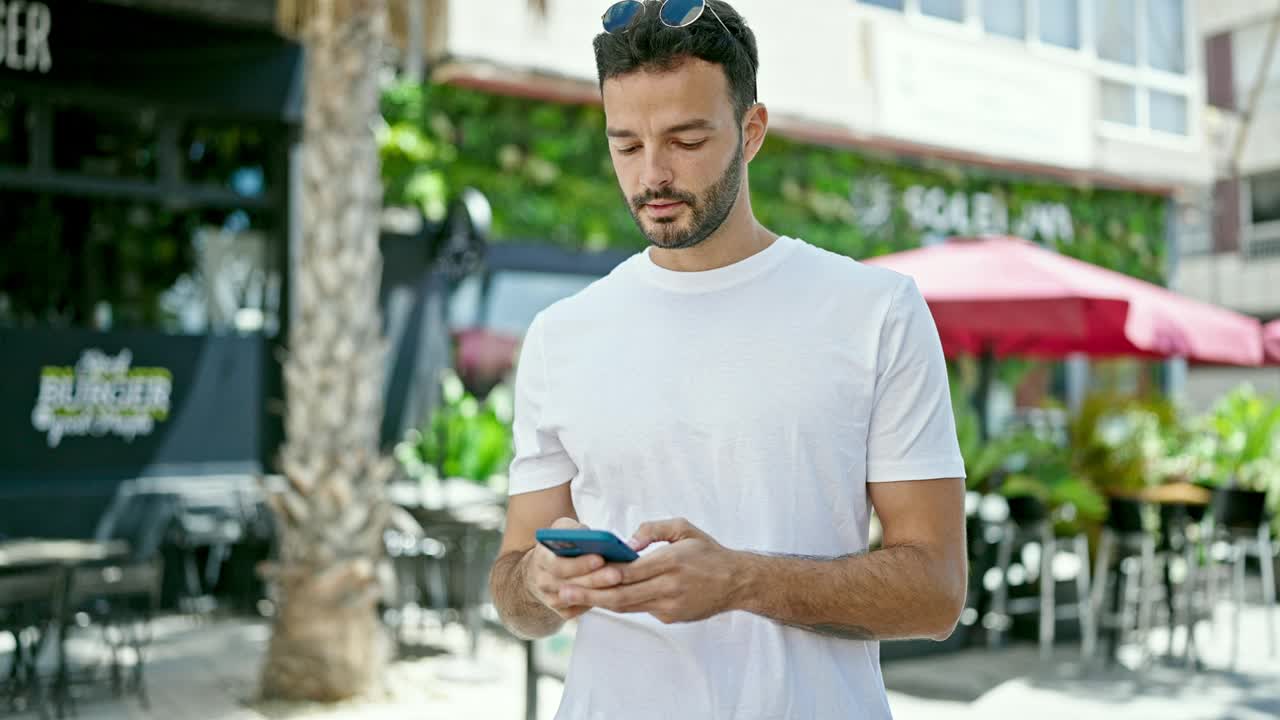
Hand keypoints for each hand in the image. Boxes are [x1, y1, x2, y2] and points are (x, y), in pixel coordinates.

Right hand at [523, 517, 624, 620]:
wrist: (543, 568)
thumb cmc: (559, 545)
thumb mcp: (562, 529)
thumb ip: (574, 530)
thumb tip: (593, 537)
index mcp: (541, 558)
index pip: (558, 564)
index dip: (580, 563)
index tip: (600, 558)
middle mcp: (542, 581)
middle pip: (570, 584)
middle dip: (595, 579)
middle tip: (618, 574)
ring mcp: (551, 599)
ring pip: (577, 599)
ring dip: (599, 592)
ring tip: (620, 583)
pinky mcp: (562, 611)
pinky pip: (581, 609)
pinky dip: (596, 602)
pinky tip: (613, 593)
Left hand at [560, 519, 744, 624]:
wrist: (736, 582)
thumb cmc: (707, 551)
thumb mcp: (684, 528)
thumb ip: (653, 528)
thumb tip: (628, 542)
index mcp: (671, 561)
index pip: (629, 571)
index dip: (602, 574)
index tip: (578, 572)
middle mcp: (669, 586)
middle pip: (621, 595)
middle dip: (590, 595)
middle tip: (564, 592)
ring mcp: (670, 605)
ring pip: (627, 606)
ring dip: (599, 603)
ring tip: (574, 598)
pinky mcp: (671, 616)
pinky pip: (640, 609)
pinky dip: (620, 604)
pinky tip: (601, 599)